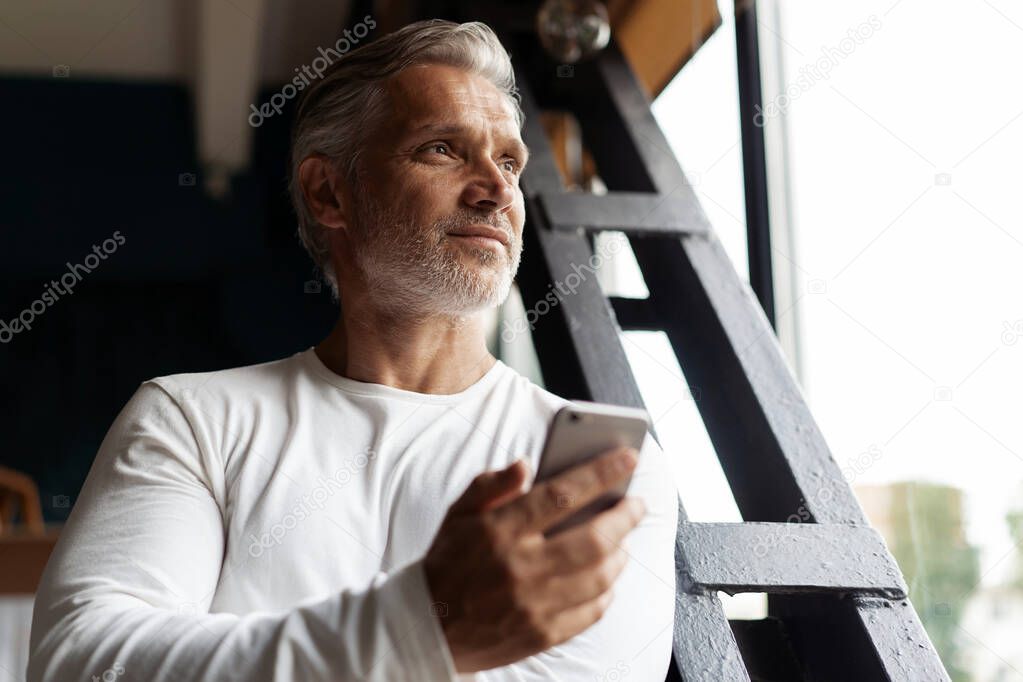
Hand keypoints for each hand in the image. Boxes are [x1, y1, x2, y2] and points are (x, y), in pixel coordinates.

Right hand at [422, 446, 645, 672]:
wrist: (426, 626)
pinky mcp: (541, 634)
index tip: (628, 457)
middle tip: (636, 504)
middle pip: (594, 539)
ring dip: (621, 554)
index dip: (601, 473)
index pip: (563, 494)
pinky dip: (607, 592)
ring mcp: (533, 605)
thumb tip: (526, 465)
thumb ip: (491, 484)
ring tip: (622, 540)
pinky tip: (607, 578)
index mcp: (500, 531)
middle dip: (625, 517)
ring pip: (600, 576)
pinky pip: (591, 612)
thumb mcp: (459, 514)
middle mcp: (520, 567)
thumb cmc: (448, 562)